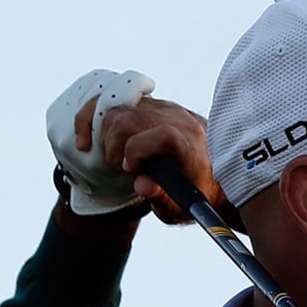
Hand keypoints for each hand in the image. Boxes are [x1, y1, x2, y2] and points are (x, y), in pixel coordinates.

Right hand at [75, 94, 227, 224]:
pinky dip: (98, 117)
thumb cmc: (196, 194)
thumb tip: (142, 185)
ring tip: (116, 156)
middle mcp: (182, 121)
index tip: (131, 171)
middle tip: (119, 167)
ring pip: (120, 109)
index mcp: (192, 147)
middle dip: (113, 146)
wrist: (215, 171)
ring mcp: (168, 109)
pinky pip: (119, 100)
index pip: (163, 135)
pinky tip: (91, 137)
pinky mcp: (156, 105)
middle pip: (130, 119)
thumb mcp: (181, 206)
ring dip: (105, 134)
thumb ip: (162, 197)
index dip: (137, 152)